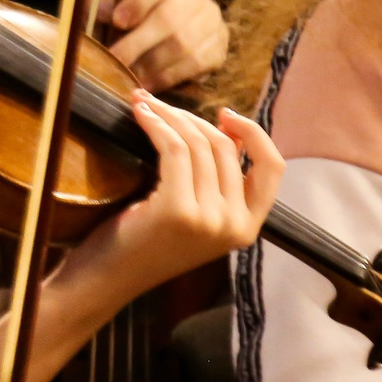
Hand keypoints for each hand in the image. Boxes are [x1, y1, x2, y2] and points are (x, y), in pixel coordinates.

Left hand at [54, 94, 283, 312]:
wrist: (108, 278)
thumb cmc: (145, 242)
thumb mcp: (196, 217)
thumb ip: (218, 185)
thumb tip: (228, 128)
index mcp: (248, 228)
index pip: (273, 168)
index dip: (254, 134)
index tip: (226, 115)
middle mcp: (235, 226)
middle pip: (226, 148)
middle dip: (193, 117)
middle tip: (162, 104)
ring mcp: (209, 220)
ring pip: (198, 144)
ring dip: (169, 115)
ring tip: (144, 103)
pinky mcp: (178, 210)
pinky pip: (174, 150)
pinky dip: (156, 125)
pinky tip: (140, 114)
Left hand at [101, 0, 229, 92]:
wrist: (168, 32)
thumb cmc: (136, 14)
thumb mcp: (117, 1)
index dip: (140, 0)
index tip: (117, 21)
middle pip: (170, 17)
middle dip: (139, 43)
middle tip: (116, 60)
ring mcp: (212, 19)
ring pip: (184, 44)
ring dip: (153, 64)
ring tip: (130, 75)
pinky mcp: (219, 45)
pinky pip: (196, 64)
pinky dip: (169, 76)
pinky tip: (149, 83)